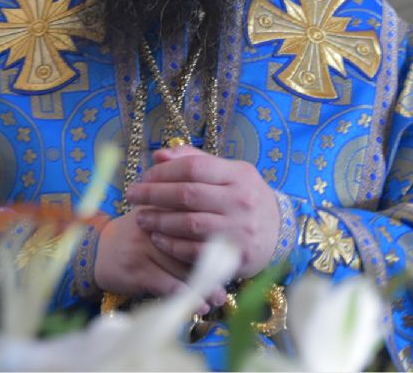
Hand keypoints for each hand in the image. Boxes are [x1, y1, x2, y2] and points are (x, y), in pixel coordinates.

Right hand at [94, 213, 226, 312]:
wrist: (99, 249)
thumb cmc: (139, 236)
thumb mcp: (158, 217)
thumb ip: (186, 219)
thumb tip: (225, 240)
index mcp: (163, 207)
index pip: (195, 221)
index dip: (216, 241)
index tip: (234, 257)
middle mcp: (153, 223)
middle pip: (190, 244)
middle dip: (213, 266)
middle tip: (230, 282)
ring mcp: (143, 246)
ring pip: (181, 267)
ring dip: (203, 285)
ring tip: (218, 298)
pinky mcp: (136, 268)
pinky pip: (166, 284)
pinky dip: (185, 295)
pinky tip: (198, 304)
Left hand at [125, 145, 279, 279]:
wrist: (280, 232)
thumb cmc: (245, 197)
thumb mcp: (229, 172)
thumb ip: (195, 161)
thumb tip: (159, 155)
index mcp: (238, 174)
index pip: (193, 167)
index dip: (164, 172)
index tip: (144, 178)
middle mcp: (241, 200)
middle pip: (188, 195)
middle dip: (153, 195)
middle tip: (132, 196)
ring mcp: (240, 229)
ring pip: (190, 224)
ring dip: (160, 222)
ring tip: (141, 218)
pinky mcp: (236, 256)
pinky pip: (197, 251)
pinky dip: (173, 245)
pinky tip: (158, 239)